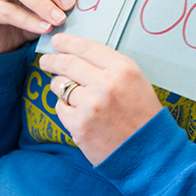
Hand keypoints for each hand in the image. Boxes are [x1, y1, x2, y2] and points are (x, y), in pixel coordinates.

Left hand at [40, 33, 164, 164]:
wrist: (150, 153)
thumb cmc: (143, 116)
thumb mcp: (135, 82)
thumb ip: (109, 67)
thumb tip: (77, 56)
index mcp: (122, 69)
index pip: (86, 47)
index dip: (67, 42)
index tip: (56, 41)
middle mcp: (106, 83)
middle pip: (67, 63)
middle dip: (52, 60)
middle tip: (46, 61)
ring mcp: (91, 105)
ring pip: (60, 86)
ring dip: (60, 88)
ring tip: (69, 94)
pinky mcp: (80, 125)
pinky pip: (60, 108)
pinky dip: (65, 109)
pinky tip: (78, 114)